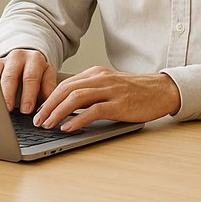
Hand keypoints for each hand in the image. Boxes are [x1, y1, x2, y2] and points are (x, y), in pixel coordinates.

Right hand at [0, 49, 57, 113]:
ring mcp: (4, 60)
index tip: (27, 110)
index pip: (31, 78)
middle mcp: (19, 57)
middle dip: (10, 94)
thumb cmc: (37, 72)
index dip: (29, 94)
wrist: (26, 58)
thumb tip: (47, 108)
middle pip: (11, 77)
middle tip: (9, 109)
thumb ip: (48, 89)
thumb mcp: (47, 76)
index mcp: (35, 60)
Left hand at [32, 66, 181, 130]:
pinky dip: (77, 119)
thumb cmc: (136, 92)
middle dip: (48, 106)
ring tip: (48, 124)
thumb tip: (67, 107)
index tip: (39, 111)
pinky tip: (68, 127)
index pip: (65, 84)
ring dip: (58, 112)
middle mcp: (101, 79)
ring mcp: (110, 90)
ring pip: (76, 98)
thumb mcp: (110, 86)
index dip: (49, 98)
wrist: (162, 90)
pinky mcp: (119, 104)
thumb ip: (91, 92)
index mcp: (96, 73)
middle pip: (66, 89)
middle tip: (37, 120)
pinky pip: (93, 111)